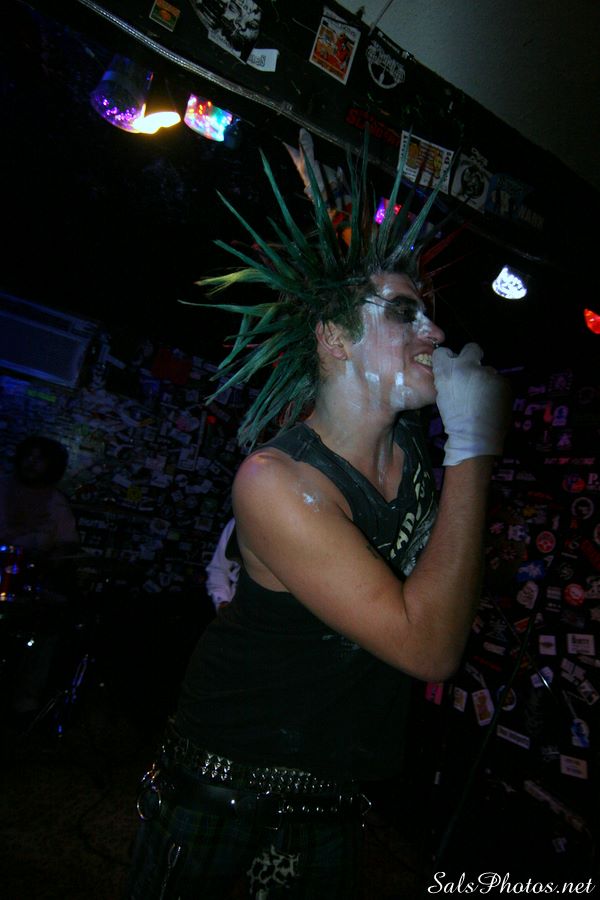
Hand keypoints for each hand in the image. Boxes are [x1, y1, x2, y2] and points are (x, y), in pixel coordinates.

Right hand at [432, 343, 509, 465]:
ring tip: (483, 398)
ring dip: (485, 379)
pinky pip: (499, 381)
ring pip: (487, 370)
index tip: (451, 363)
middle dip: (472, 356)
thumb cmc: (454, 419)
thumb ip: (448, 379)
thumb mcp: (443, 395)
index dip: (448, 357)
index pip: (443, 352)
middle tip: (472, 373)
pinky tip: (492, 403)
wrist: (475, 437)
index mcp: (447, 371)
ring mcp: (488, 373)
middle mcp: (468, 366)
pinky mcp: (504, 381)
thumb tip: (456, 373)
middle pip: (471, 349)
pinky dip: (496, 390)